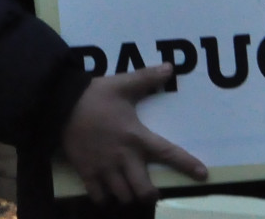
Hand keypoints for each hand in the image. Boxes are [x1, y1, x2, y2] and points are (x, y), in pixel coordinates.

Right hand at [59, 66, 206, 204]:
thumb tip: (170, 67)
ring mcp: (104, 168)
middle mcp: (123, 157)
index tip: (203, 175)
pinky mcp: (87, 173)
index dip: (187, 165)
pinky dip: (105, 197)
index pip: (168, 153)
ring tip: (128, 187)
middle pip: (143, 190)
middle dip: (150, 194)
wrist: (61, 103)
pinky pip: (99, 197)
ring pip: (123, 196)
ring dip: (128, 195)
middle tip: (149, 189)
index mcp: (136, 136)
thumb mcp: (123, 84)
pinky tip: (106, 189)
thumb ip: (147, 78)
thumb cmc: (95, 95)